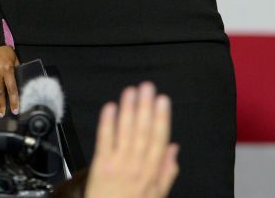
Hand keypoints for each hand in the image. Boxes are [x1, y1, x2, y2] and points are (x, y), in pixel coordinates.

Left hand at [85, 83, 178, 197]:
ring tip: (131, 91)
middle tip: (147, 87)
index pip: (159, 139)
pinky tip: (110, 107)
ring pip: (125, 132)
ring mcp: (117, 163)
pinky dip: (107, 122)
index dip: (161, 118)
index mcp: (152, 172)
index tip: (163, 100)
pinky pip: (104, 139)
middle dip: (145, 107)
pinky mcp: (100, 164)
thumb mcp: (158, 195)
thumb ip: (167, 172)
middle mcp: (136, 165)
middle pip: (142, 131)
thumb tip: (174, 148)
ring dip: (128, 109)